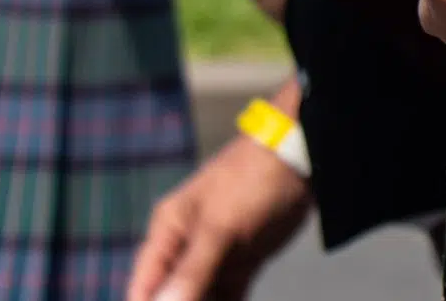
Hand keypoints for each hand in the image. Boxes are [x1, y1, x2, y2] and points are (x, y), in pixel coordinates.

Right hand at [125, 134, 311, 300]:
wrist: (300, 158)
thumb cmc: (251, 180)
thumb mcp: (220, 226)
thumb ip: (192, 270)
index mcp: (169, 232)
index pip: (145, 286)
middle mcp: (186, 247)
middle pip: (172, 295)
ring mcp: (215, 256)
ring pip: (202, 298)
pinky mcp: (243, 261)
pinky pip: (229, 296)